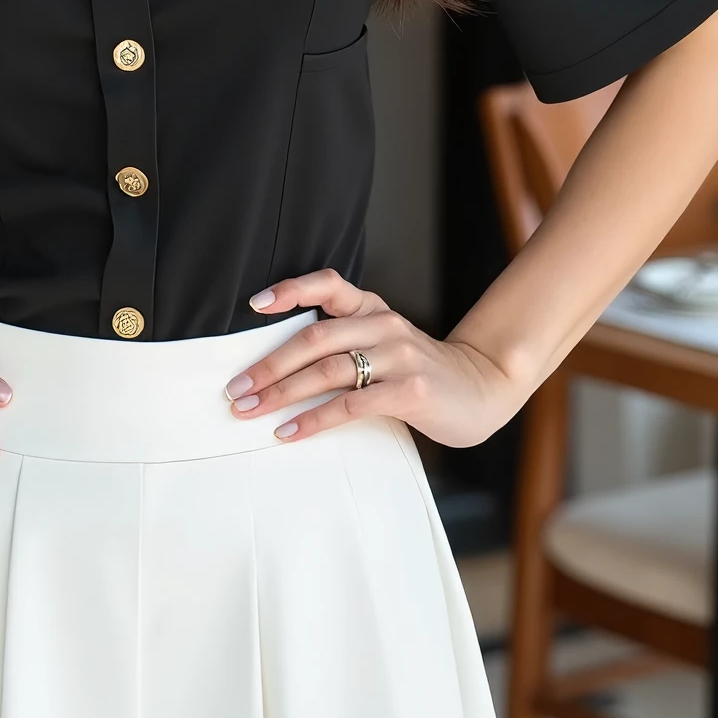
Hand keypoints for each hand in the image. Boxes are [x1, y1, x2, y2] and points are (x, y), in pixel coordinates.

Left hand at [224, 269, 524, 449]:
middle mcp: (384, 325)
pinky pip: (349, 405)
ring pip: (327, 371)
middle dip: (268, 365)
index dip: (290, 290)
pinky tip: (288, 432)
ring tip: (250, 411)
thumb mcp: (384, 343)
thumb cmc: (420, 371)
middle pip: (314, 338)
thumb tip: (276, 364)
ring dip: (281, 394)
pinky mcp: (409, 391)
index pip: (327, 284)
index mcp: (373, 308)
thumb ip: (345, 342)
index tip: (253, 305)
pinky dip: (313, 420)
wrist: (482, 389)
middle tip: (235, 388)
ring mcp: (399, 356)